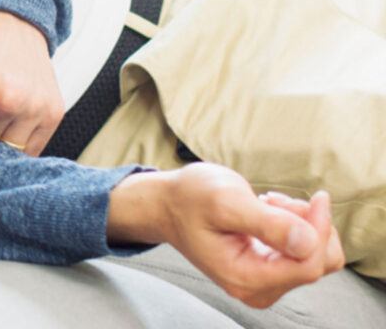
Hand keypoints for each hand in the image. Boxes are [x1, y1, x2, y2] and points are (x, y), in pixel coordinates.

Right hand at [110, 164, 344, 308]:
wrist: (167, 205)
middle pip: (318, 264)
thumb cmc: (189, 199)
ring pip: (315, 258)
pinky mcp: (268, 273)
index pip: (308, 265)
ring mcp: (264, 283)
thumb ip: (267, 223)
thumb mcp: (225, 202)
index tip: (317, 197)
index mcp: (245, 278)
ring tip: (268, 204)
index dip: (320, 230)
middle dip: (308, 225)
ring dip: (303, 224)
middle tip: (276, 199)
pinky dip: (297, 228)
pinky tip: (270, 212)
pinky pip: (304, 254)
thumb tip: (307, 242)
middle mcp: (257, 289)